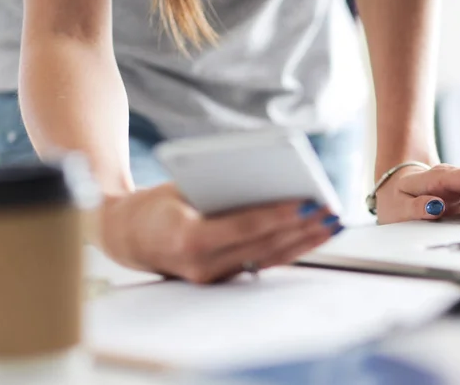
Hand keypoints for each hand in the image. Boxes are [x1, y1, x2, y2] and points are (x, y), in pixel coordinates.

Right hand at [98, 184, 341, 283]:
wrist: (128, 238)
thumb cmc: (156, 206)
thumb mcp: (180, 189)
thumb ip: (221, 190)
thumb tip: (270, 181)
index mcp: (187, 239)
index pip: (242, 228)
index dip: (277, 216)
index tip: (307, 203)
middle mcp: (202, 265)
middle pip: (263, 245)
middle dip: (301, 229)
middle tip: (331, 210)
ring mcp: (213, 277)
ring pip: (269, 258)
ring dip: (304, 242)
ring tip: (331, 223)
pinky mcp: (223, 278)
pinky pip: (263, 262)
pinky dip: (290, 248)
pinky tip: (311, 235)